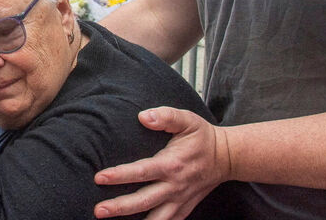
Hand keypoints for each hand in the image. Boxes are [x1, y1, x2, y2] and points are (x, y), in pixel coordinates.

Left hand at [93, 107, 231, 218]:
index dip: (119, 175)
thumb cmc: (203, 137)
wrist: (227, 157)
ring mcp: (180, 200)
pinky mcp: (184, 208)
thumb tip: (143, 117)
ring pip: (156, 218)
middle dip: (120, 207)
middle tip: (99, 210)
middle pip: (144, 200)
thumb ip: (165, 116)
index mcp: (172, 164)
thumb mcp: (187, 120)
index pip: (141, 172)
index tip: (99, 177)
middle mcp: (175, 186)